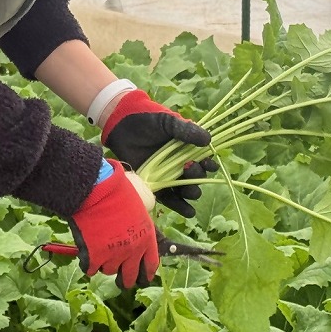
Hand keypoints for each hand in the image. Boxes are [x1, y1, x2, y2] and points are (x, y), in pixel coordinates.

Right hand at [68, 163, 158, 288]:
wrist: (96, 190)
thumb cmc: (118, 192)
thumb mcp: (139, 209)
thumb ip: (139, 228)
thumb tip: (135, 236)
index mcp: (147, 238)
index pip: (151, 265)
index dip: (146, 273)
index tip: (143, 277)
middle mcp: (133, 250)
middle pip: (131, 276)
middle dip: (126, 280)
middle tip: (122, 281)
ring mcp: (114, 256)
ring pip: (109, 271)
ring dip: (104, 264)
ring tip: (99, 248)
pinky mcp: (94, 258)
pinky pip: (90, 269)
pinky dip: (87, 263)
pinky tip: (86, 251)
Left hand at [102, 90, 214, 216]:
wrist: (122, 124)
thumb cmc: (147, 119)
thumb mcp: (169, 122)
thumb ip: (187, 131)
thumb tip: (208, 140)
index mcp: (187, 148)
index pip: (204, 160)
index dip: (209, 164)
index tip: (207, 164)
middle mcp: (180, 163)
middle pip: (197, 177)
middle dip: (197, 176)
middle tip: (188, 168)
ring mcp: (167, 175)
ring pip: (185, 189)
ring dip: (191, 192)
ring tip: (188, 191)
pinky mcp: (155, 184)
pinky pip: (170, 198)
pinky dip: (180, 206)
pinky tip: (189, 212)